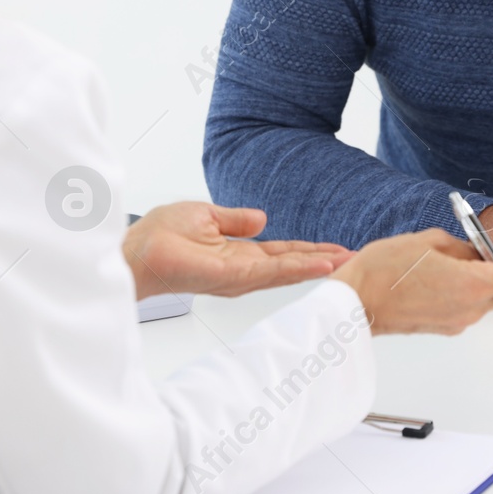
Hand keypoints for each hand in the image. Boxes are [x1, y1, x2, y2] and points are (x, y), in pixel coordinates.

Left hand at [122, 202, 352, 298]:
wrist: (137, 249)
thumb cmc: (161, 235)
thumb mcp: (207, 216)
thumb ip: (236, 219)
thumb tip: (262, 217)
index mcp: (239, 253)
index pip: (283, 252)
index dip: (310, 250)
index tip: (336, 249)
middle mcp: (244, 268)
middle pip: (291, 264)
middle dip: (322, 261)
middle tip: (355, 258)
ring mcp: (240, 275)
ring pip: (287, 270)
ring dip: (317, 265)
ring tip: (346, 261)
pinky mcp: (233, 277)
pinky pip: (272, 272)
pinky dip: (298, 268)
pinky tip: (319, 265)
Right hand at [332, 229, 492, 334]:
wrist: (355, 304)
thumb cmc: (383, 271)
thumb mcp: (428, 241)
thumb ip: (464, 247)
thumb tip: (481, 253)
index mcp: (471, 283)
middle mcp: (470, 307)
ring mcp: (458, 321)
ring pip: (487, 296)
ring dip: (482, 277)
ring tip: (453, 257)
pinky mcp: (445, 328)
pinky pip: (468, 305)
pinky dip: (466, 289)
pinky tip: (441, 274)